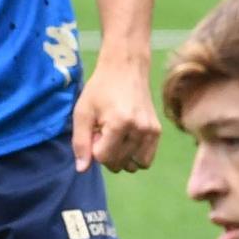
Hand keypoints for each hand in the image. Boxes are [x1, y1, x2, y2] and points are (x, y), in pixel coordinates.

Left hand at [71, 52, 159, 172]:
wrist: (126, 69)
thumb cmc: (100, 89)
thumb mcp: (82, 113)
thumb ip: (80, 142)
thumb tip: (82, 169)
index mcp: (120, 123)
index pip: (103, 158)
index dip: (94, 148)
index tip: (94, 131)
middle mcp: (140, 129)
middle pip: (118, 164)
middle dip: (106, 154)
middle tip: (103, 132)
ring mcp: (151, 132)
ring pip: (133, 166)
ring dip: (120, 158)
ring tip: (115, 137)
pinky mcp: (157, 132)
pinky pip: (146, 160)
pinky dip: (134, 156)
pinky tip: (126, 140)